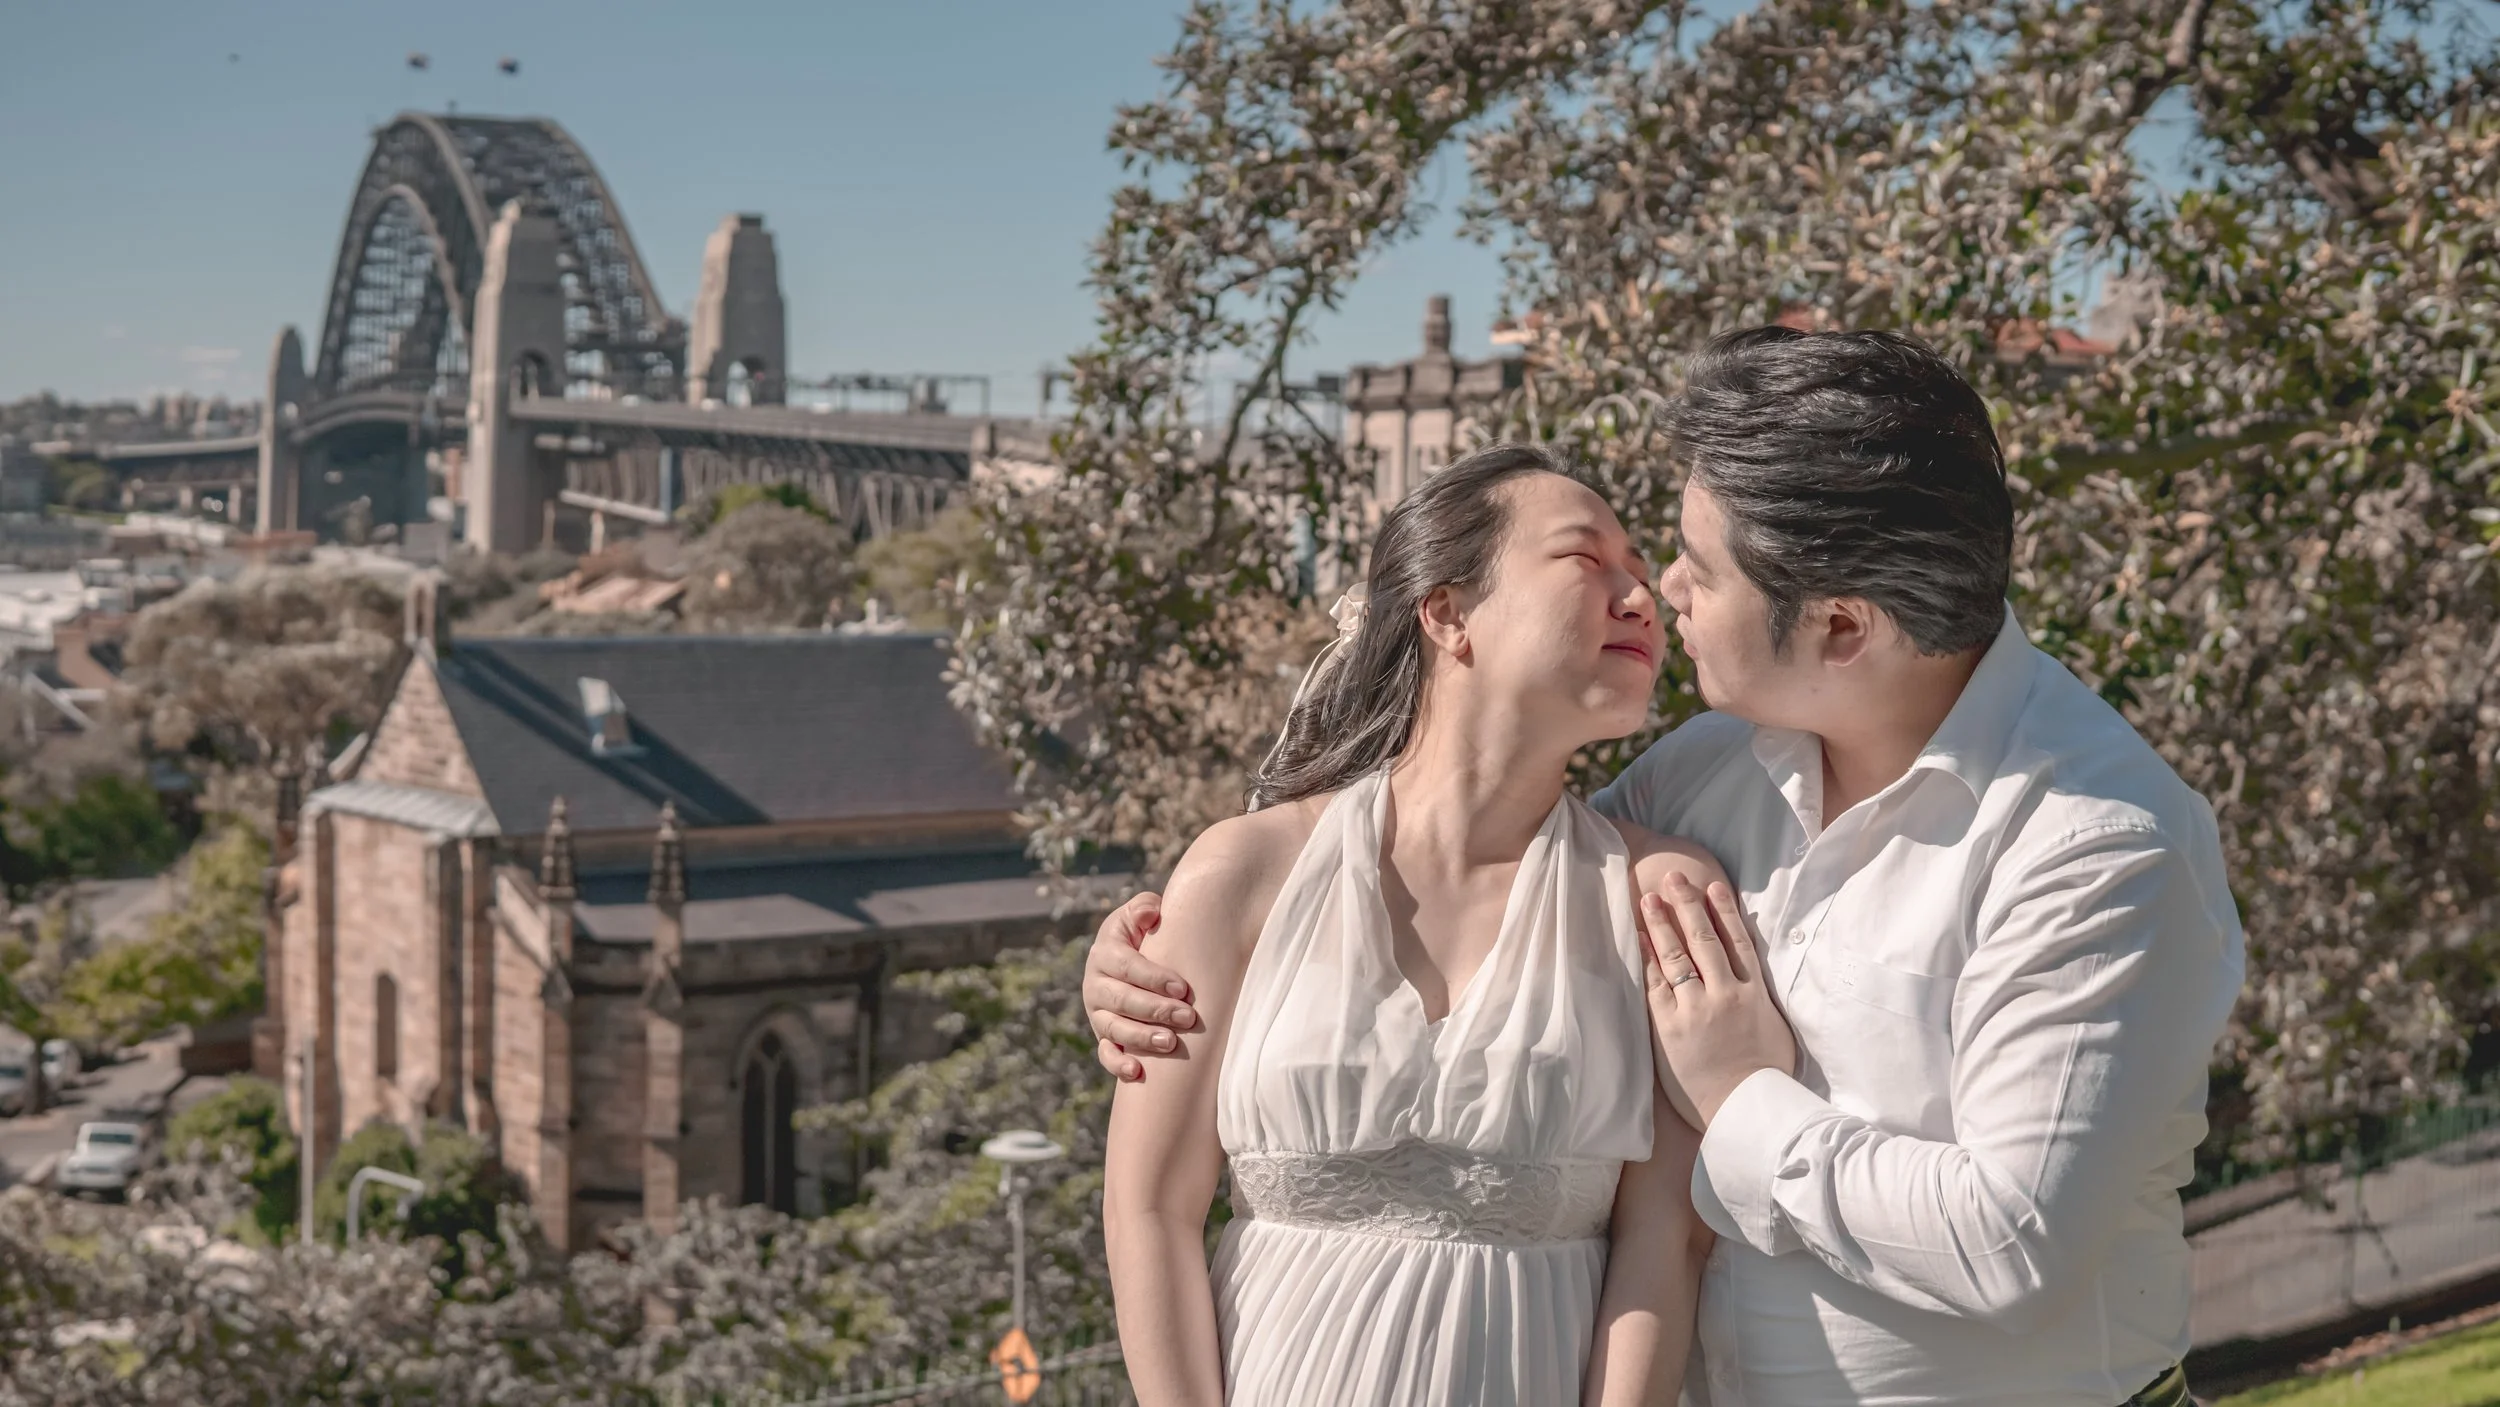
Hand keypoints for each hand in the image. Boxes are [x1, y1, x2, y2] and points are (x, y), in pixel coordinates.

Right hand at [1085, 892, 1201, 1079]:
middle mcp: (1096, 984)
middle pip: (1121, 1000)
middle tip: (1187, 1017)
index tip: (1182, 988)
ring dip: (1141, 1038)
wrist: (1132, 960)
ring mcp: (1098, 1012)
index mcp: (1105, 953)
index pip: (1127, 966)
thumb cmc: (1145, 936)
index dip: (1153, 977)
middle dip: (1155, 1010)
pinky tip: (1137, 1072)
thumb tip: (1151, 912)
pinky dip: (1118, 1063)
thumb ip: (1145, 908)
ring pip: (1113, 1028)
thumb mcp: (1141, 915)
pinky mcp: (1103, 1035)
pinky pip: (1105, 1053)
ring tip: (1169, 1043)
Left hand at [1637, 873, 1797, 1129]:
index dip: (1725, 911)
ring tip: (1649, 898)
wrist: (1747, 1109)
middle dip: (1688, 905)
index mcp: (1754, 995)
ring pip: (1678, 955)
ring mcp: (1696, 1008)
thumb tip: (1754, 986)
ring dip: (1662, 923)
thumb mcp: (1776, 1033)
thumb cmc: (1766, 1078)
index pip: (1738, 942)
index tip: (1714, 887)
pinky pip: (1656, 983)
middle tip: (1674, 877)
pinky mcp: (1670, 1025)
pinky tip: (1640, 938)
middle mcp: (1725, 994)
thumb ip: (1762, 1004)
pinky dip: (1648, 958)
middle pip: (1705, 939)